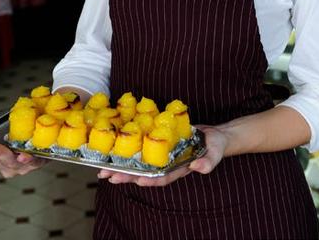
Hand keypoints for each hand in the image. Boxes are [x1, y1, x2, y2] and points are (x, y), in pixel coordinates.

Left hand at [98, 124, 227, 186]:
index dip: (149, 180)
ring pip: (139, 163)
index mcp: (177, 169)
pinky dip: (129, 149)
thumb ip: (208, 163)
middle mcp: (166, 164)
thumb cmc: (215, 147)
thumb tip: (198, 168)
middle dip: (127, 176)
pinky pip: (142, 149)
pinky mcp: (158, 143)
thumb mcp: (214, 154)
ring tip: (104, 170)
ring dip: (122, 167)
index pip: (161, 178)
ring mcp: (161, 155)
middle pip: (144, 173)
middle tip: (109, 176)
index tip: (138, 181)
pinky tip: (115, 149)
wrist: (213, 136)